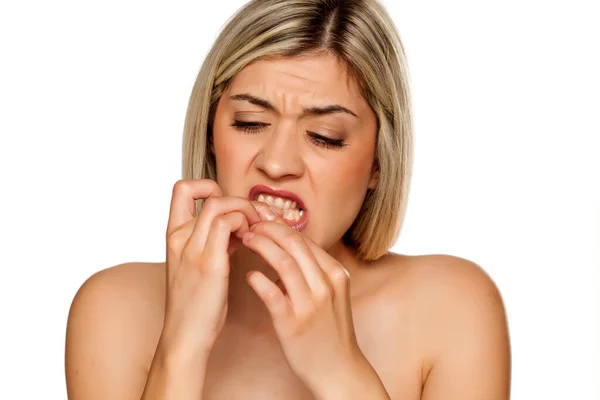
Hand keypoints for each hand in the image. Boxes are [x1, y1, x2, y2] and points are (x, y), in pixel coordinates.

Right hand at [161, 179, 261, 363]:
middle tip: (257, 220)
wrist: (185, 335)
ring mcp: (192, 248)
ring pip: (220, 204)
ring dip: (246, 211)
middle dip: (240, 201)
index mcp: (173, 235)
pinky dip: (245, 225)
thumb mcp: (199, 264)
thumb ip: (216, 241)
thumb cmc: (195, 303)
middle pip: (210, 194)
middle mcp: (179, 237)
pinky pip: (228, 224)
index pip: (182, 189)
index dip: (208, 187)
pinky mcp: (208, 262)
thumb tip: (240, 224)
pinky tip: (253, 243)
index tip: (231, 208)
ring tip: (257, 231)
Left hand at [240, 207, 363, 393]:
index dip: (279, 226)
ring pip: (283, 262)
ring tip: (245, 241)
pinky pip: (272, 294)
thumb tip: (286, 250)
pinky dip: (258, 280)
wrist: (339, 370)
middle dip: (268, 229)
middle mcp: (325, 285)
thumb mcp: (332, 294)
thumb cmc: (330, 331)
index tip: (262, 223)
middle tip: (249, 227)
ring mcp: (310, 304)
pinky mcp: (293, 324)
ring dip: (261, 246)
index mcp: (335, 273)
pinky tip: (249, 275)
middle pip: (294, 243)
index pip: (304, 239)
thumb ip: (314, 271)